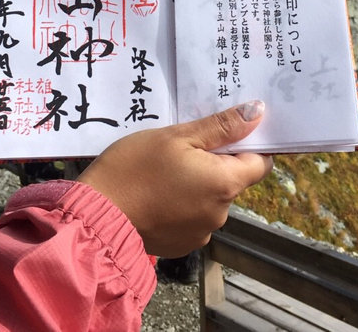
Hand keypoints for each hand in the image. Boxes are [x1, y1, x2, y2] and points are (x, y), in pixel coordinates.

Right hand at [78, 102, 272, 256]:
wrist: (96, 215)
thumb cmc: (135, 167)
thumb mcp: (177, 136)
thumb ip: (220, 126)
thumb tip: (258, 112)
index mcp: (225, 183)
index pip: (260, 163)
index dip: (249, 144)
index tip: (227, 132)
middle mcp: (221, 213)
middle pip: (233, 180)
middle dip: (215, 162)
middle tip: (184, 145)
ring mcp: (201, 233)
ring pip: (211, 199)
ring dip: (197, 183)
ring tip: (165, 169)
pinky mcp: (182, 245)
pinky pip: (193, 217)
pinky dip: (182, 204)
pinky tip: (158, 192)